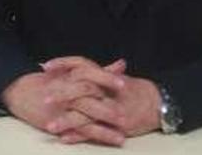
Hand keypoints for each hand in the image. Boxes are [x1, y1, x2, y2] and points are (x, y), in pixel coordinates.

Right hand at [2, 57, 127, 145]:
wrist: (20, 91)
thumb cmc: (49, 81)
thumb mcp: (74, 72)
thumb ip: (100, 70)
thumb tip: (121, 65)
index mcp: (71, 75)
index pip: (90, 74)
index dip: (107, 78)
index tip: (124, 84)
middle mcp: (66, 89)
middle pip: (89, 95)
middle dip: (108, 106)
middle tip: (126, 115)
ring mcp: (60, 106)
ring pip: (84, 116)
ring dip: (104, 127)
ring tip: (121, 136)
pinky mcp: (56, 120)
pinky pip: (75, 130)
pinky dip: (89, 136)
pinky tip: (102, 142)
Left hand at [42, 58, 161, 141]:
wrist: (158, 104)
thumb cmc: (134, 90)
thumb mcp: (114, 78)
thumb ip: (94, 73)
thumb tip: (70, 69)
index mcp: (104, 76)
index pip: (80, 64)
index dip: (63, 63)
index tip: (45, 66)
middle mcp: (106, 90)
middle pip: (81, 89)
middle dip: (61, 94)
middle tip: (43, 98)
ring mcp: (111, 109)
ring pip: (85, 114)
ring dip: (66, 120)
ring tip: (48, 126)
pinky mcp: (115, 126)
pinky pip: (94, 131)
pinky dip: (78, 135)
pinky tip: (64, 138)